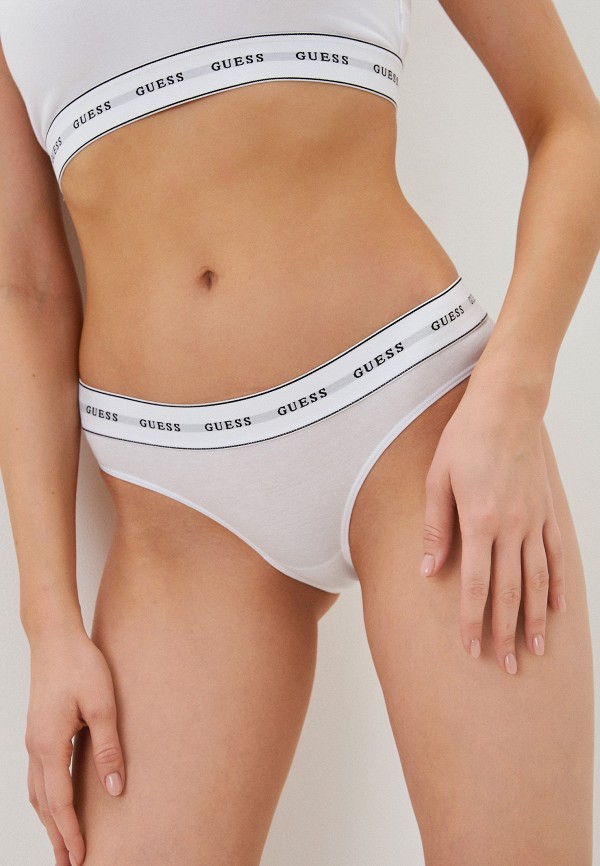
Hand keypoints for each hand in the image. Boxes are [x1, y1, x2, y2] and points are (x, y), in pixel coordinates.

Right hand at [25, 626, 125, 865]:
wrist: (55, 637)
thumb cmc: (80, 664)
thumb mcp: (103, 704)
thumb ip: (108, 747)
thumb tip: (114, 787)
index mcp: (49, 745)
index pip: (59, 802)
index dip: (71, 832)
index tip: (81, 859)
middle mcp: (35, 747)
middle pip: (43, 805)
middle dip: (56, 837)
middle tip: (69, 865)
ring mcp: (33, 739)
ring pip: (37, 792)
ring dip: (49, 820)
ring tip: (62, 843)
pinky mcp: (38, 731)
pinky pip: (37, 776)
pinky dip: (45, 799)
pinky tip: (55, 803)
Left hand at [420, 375, 565, 674]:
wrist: (507, 407)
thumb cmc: (466, 439)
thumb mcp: (437, 479)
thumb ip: (436, 528)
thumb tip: (429, 571)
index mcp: (479, 521)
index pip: (477, 585)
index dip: (473, 621)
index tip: (471, 649)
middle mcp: (511, 527)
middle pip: (509, 592)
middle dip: (505, 633)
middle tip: (505, 667)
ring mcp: (533, 520)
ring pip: (536, 581)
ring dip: (534, 618)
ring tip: (533, 650)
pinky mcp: (547, 511)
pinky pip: (555, 555)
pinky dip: (556, 584)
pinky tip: (556, 608)